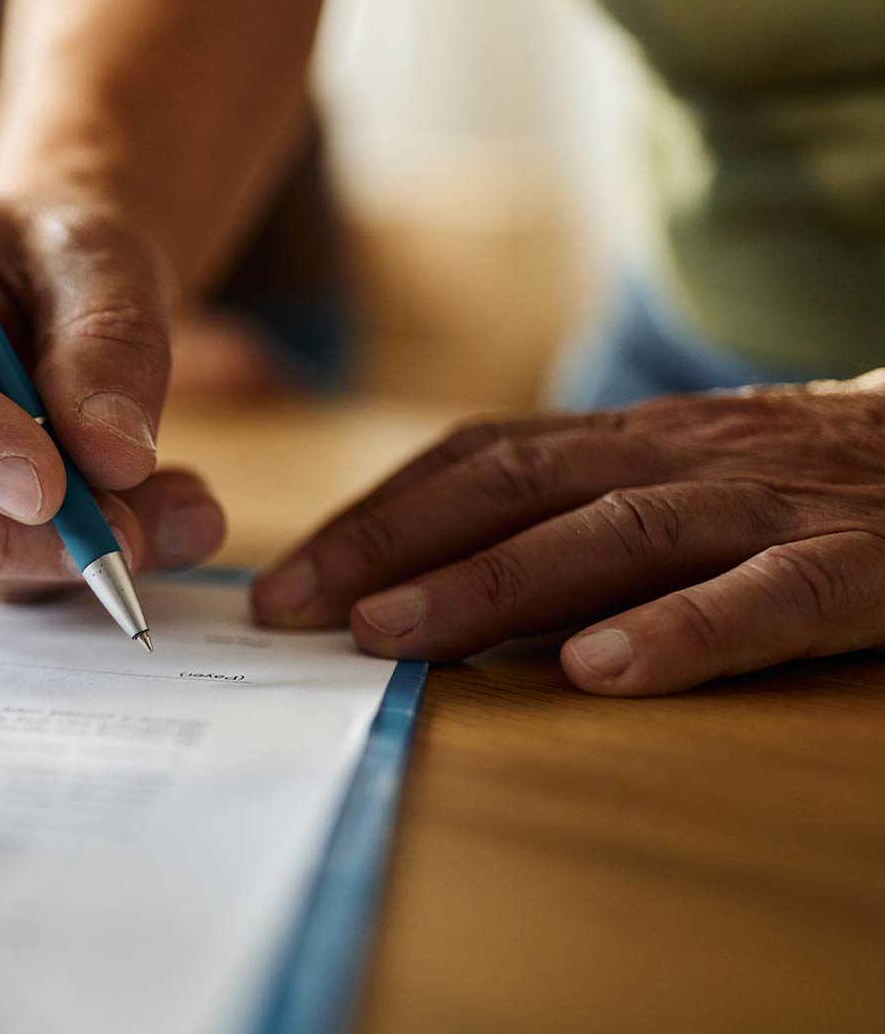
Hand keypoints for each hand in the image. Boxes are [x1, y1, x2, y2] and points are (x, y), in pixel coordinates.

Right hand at [0, 192, 225, 598]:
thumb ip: (110, 341)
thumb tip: (111, 457)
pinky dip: (46, 571)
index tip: (45, 480)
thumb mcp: (104, 258)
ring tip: (165, 520)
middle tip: (118, 533)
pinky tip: (135, 528)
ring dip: (39, 557)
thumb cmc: (56, 260)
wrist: (53, 296)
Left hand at [253, 377, 884, 694]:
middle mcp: (682, 457)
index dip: (373, 518)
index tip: (285, 586)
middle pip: (512, 487)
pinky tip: (603, 671)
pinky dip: (684, 631)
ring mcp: (771, 505)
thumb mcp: (679, 480)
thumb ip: (572, 517)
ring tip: (396, 635)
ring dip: (492, 584)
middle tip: (295, 612)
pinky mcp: (866, 562)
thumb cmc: (805, 486)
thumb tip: (420, 590)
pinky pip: (771, 597)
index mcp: (631, 442)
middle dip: (390, 547)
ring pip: (615, 533)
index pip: (474, 461)